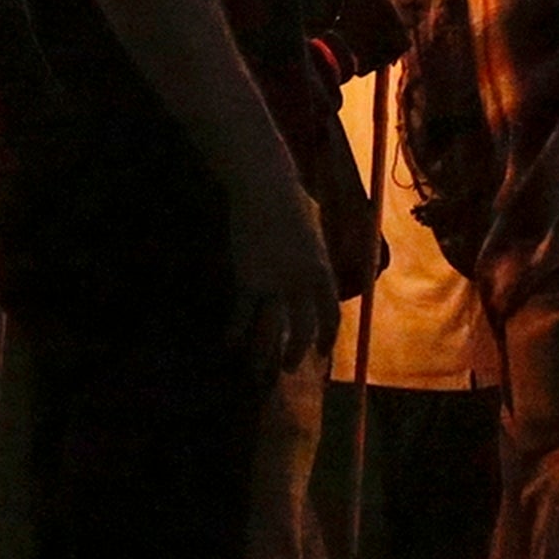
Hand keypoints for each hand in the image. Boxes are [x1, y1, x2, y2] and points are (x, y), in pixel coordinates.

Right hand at [223, 170, 341, 375]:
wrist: (264, 188)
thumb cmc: (290, 200)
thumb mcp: (316, 229)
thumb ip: (319, 251)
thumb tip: (320, 264)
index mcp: (322, 270)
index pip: (330, 314)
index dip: (327, 337)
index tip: (322, 353)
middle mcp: (301, 282)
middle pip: (304, 330)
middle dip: (296, 353)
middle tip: (288, 368)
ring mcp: (274, 283)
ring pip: (272, 329)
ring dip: (266, 353)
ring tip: (258, 370)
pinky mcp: (247, 280)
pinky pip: (241, 315)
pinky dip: (234, 332)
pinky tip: (228, 344)